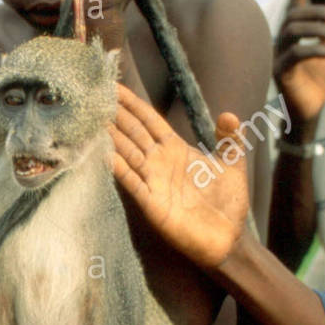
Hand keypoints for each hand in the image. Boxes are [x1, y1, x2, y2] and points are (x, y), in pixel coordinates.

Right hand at [111, 85, 248, 269]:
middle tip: (93, 95)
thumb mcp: (233, 165)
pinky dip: (117, 167)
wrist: (228, 238)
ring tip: (91, 119)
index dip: (132, 104)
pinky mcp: (151, 203)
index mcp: (176, 149)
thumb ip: (230, 140)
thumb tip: (229, 114)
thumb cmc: (229, 204)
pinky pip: (131, 181)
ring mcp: (153, 181)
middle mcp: (159, 162)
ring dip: (110, 136)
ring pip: (127, 152)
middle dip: (114, 114)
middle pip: (133, 132)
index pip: (149, 121)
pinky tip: (103, 153)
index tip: (114, 87)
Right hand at [273, 0, 324, 126]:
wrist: (308, 111)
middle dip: (319, 12)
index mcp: (292, 34)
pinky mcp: (279, 72)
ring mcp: (277, 56)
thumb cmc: (317, 80)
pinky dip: (316, 50)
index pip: (294, 4)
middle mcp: (281, 41)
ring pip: (292, 30)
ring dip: (319, 29)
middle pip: (294, 14)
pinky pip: (295, 54)